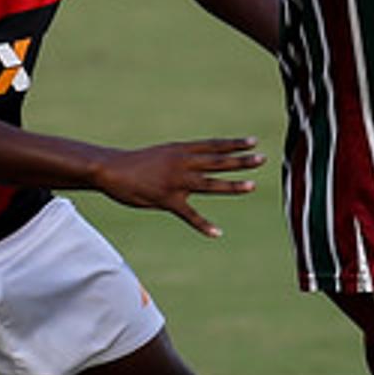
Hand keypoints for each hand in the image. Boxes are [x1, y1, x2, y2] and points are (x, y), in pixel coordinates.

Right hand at [91, 137, 263, 236]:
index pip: (213, 146)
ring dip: (232, 185)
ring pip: (210, 183)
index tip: (253, 141)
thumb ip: (182, 159)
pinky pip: (189, 214)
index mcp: (181, 151)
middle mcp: (182, 163)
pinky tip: (217, 233)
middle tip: (262, 159)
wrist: (110, 169)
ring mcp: (176, 181)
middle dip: (241, 161)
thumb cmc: (136, 163)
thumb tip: (198, 162)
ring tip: (252, 186)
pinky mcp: (166, 199)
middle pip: (217, 161)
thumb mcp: (163, 154)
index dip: (234, 144)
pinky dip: (203, 225)